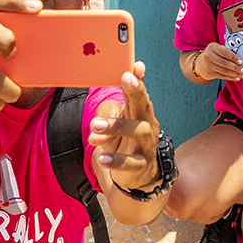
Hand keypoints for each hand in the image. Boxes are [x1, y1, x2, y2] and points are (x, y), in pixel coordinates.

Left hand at [90, 61, 162, 190]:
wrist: (138, 176)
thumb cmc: (125, 143)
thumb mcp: (116, 125)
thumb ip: (107, 116)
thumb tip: (96, 124)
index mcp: (139, 113)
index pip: (138, 93)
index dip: (138, 79)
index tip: (136, 66)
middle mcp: (147, 125)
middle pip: (144, 106)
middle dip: (137, 91)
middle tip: (126, 78)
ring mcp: (146, 145)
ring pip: (139, 131)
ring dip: (117, 126)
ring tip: (95, 126)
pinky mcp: (141, 165)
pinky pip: (131, 162)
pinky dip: (117, 159)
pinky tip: (102, 157)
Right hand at [193, 42, 242, 80]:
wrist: (199, 63)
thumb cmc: (213, 54)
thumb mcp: (217, 49)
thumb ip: (226, 52)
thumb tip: (240, 60)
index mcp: (212, 47)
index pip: (225, 53)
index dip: (234, 57)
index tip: (241, 62)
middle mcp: (208, 56)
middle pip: (225, 63)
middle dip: (236, 68)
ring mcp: (208, 66)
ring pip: (224, 71)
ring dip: (235, 74)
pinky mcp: (209, 74)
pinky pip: (222, 76)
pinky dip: (231, 77)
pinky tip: (237, 78)